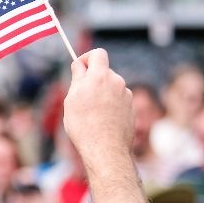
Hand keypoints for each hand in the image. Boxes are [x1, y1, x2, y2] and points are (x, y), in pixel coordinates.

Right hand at [63, 49, 133, 165]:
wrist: (105, 149)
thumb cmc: (84, 125)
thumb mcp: (72, 99)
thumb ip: (77, 78)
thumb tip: (79, 65)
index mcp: (101, 76)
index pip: (98, 53)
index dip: (86, 58)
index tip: (79, 69)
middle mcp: (117, 82)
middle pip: (104, 72)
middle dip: (92, 80)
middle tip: (80, 97)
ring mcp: (126, 95)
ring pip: (111, 87)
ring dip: (101, 94)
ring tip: (91, 114)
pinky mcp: (131, 108)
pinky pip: (118, 100)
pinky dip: (110, 105)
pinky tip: (102, 121)